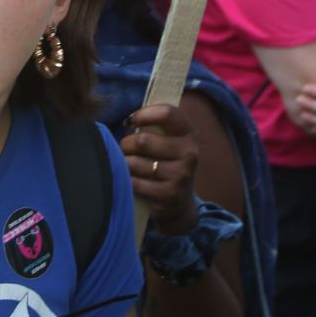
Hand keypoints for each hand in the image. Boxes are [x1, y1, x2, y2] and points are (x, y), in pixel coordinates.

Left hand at [120, 103, 198, 234]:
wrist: (179, 202)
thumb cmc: (166, 163)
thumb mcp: (169, 141)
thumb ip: (154, 127)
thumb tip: (128, 121)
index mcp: (189, 134)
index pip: (167, 114)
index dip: (143, 115)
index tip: (131, 122)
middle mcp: (189, 153)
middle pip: (143, 140)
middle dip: (127, 145)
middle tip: (127, 150)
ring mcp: (181, 175)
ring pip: (134, 163)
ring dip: (125, 164)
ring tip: (130, 166)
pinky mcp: (169, 194)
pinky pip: (134, 182)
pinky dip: (128, 181)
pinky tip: (133, 181)